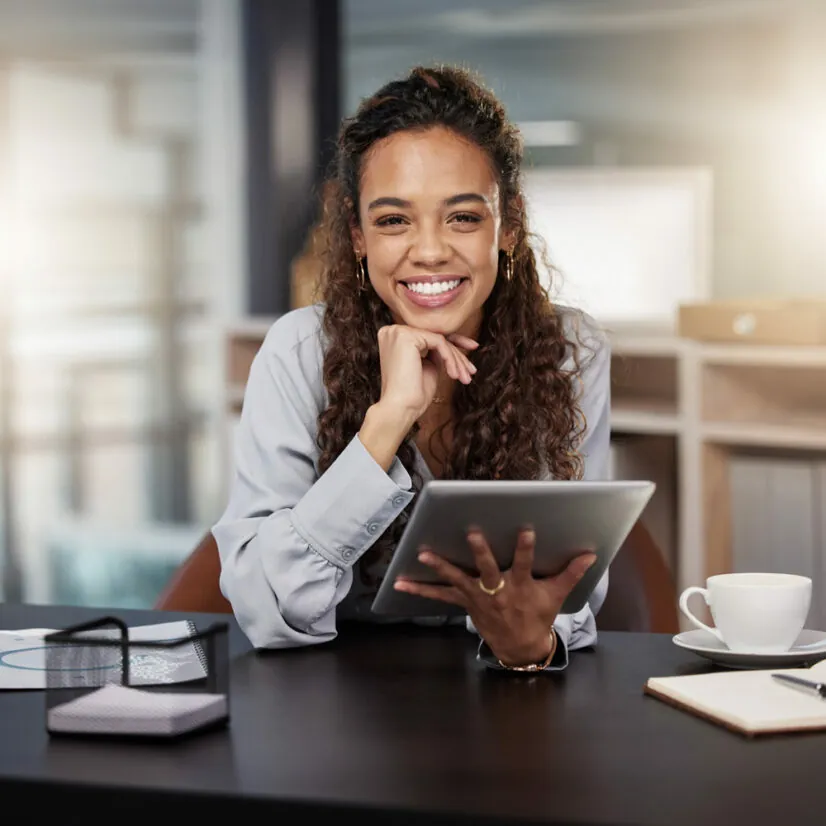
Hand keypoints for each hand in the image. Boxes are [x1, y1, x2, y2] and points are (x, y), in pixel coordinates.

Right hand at [375, 325, 477, 419]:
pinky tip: (454, 375)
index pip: (429, 336)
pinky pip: (439, 342)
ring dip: (456, 360)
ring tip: (465, 377)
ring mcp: (399, 332)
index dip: (452, 344)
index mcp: (394, 338)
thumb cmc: (412, 394)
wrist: (400, 408)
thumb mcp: (426, 366)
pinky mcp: (407, 337)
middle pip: (435, 336)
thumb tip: (451, 342)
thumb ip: (434, 351)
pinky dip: (450, 359)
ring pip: (439, 339)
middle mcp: (393, 331)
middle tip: (471, 370)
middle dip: (458, 353)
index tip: (470, 351)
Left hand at [394, 529, 596, 666]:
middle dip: (480, 552)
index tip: (526, 530)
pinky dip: (419, 589)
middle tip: (471, 534)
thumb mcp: (555, 595)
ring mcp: (477, 597)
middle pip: (487, 569)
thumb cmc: (537, 615)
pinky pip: (439, 596)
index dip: (524, 548)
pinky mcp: (464, 602)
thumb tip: (591, 554)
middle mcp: (496, 591)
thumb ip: (571, 573)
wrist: (520, 646)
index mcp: (520, 586)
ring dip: (440, 566)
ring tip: (422, 553)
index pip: (524, 564)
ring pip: (457, 579)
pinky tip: (399, 583)